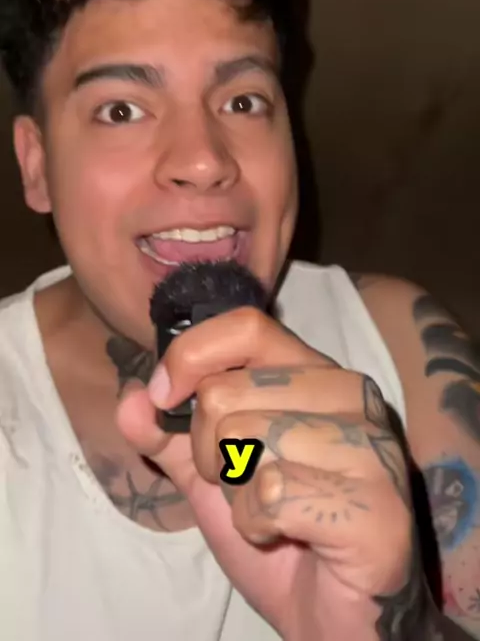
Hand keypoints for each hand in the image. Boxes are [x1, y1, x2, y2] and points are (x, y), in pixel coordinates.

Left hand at [117, 308, 414, 640]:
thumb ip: (171, 434)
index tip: (165, 398)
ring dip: (236, 495)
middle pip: (226, 392)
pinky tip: (288, 537)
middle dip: (210, 453)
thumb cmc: (280, 531)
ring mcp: (372, 446)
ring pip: (246, 442)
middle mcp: (353, 395)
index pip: (246, 326)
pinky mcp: (377, 504)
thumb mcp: (213, 473)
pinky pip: (272, 493)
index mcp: (317, 374)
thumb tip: (132, 399)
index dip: (190, 356)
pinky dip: (259, 525)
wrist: (331, 613)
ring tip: (271, 512)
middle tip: (246, 484)